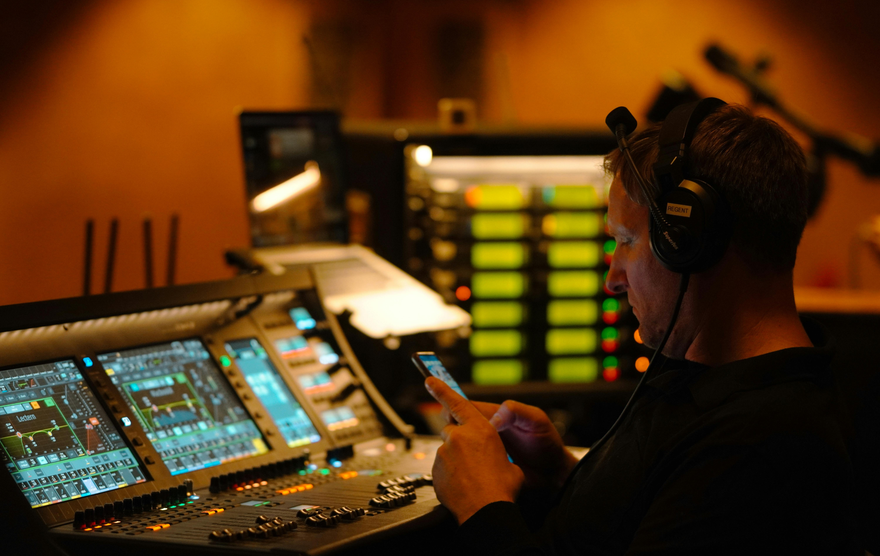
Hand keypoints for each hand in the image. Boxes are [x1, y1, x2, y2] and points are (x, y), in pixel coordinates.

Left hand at [425, 377, 523, 524]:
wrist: (487, 511)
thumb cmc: (503, 488)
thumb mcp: (510, 463)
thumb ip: (496, 451)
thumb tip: (495, 456)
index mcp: (479, 429)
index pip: (457, 403)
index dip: (442, 389)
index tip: (430, 380)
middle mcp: (459, 437)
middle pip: (451, 429)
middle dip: (458, 438)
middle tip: (470, 457)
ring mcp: (444, 454)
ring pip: (447, 451)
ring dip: (455, 459)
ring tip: (471, 477)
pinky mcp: (435, 470)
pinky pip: (441, 468)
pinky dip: (450, 474)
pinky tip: (463, 485)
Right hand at [440, 397, 578, 491]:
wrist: (553, 473)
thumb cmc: (547, 443)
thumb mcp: (537, 421)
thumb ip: (517, 412)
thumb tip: (495, 418)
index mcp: (496, 416)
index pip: (468, 407)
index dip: (452, 402)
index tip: (434, 390)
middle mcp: (488, 431)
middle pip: (460, 424)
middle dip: (450, 425)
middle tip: (446, 431)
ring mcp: (485, 448)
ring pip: (461, 443)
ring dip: (453, 445)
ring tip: (452, 451)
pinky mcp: (487, 464)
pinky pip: (467, 460)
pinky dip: (459, 461)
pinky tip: (459, 467)